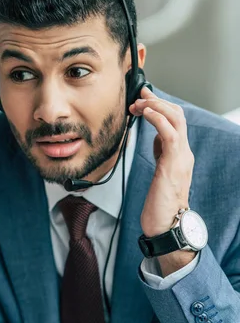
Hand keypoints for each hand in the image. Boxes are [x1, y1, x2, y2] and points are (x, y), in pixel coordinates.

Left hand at [129, 86, 194, 237]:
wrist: (167, 227)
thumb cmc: (161, 205)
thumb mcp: (160, 173)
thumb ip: (161, 155)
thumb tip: (155, 139)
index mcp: (180, 155)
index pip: (175, 121)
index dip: (160, 106)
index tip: (143, 97)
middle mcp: (184, 153)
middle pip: (177, 115)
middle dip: (157, 101)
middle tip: (138, 96)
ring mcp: (181, 158)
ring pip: (175, 119)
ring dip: (155, 106)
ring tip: (138, 104)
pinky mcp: (173, 165)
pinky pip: (168, 134)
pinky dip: (157, 118)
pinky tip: (145, 113)